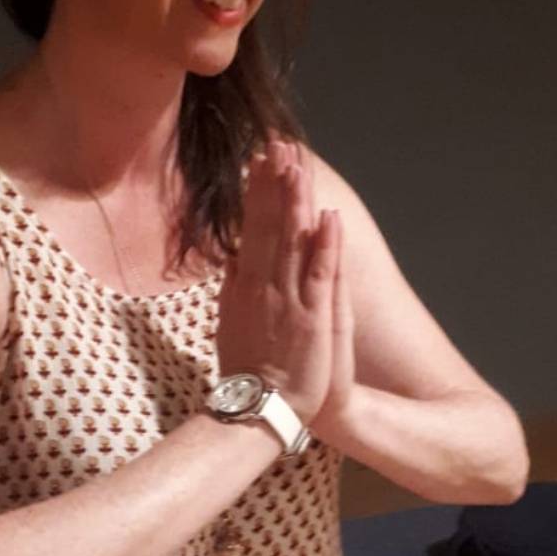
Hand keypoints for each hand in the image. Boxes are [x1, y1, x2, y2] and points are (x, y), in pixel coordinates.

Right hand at [216, 133, 355, 431]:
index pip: (252, 226)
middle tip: (277, 144)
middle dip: (274, 182)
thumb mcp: (230, 321)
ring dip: (296, 201)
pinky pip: (319, 274)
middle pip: (270, 224)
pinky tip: (326, 217)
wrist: (258, 410)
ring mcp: (287, 298)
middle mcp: (264, 284)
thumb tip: (232, 254)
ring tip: (298, 165)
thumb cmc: (247, 372)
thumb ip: (232, 285)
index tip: (259, 159)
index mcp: (245, 283)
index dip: (257, 191)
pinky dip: (324, 246)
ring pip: (292, 240)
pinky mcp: (312, 317)